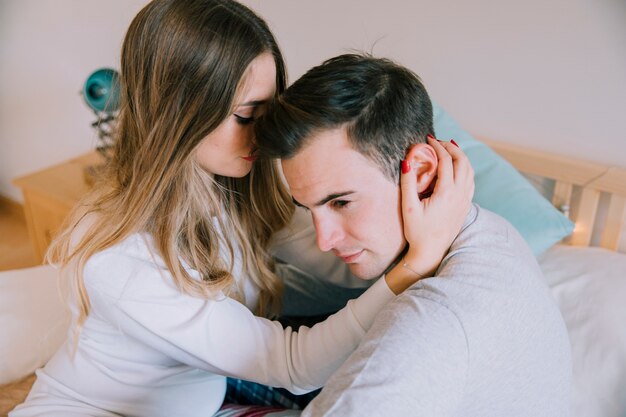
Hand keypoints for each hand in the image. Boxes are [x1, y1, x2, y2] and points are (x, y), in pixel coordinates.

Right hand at [385, 137, 473, 293]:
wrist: (430, 252)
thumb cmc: (417, 231)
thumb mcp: (408, 207)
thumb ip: (408, 183)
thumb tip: (407, 162)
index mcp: (446, 192)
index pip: (446, 160)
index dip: (437, 147)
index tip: (428, 140)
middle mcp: (460, 194)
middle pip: (462, 161)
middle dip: (451, 147)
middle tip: (438, 142)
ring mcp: (465, 200)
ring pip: (469, 170)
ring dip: (460, 156)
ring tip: (448, 149)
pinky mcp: (466, 205)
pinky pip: (470, 180)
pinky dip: (465, 168)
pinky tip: (456, 168)